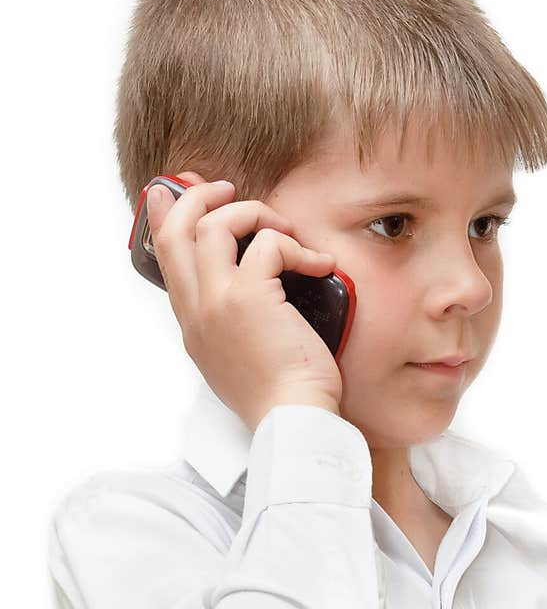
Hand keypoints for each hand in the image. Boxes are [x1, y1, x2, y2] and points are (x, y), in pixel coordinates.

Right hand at [146, 172, 342, 432]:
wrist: (291, 418)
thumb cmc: (280, 394)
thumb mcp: (238, 357)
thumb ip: (230, 321)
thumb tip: (252, 286)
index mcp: (193, 324)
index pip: (166, 258)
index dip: (165, 218)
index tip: (171, 193)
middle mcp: (197, 309)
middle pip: (177, 231)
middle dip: (198, 197)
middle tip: (228, 190)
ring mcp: (218, 301)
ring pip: (215, 225)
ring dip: (253, 214)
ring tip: (285, 230)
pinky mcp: (250, 297)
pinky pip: (267, 244)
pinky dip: (296, 246)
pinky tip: (319, 265)